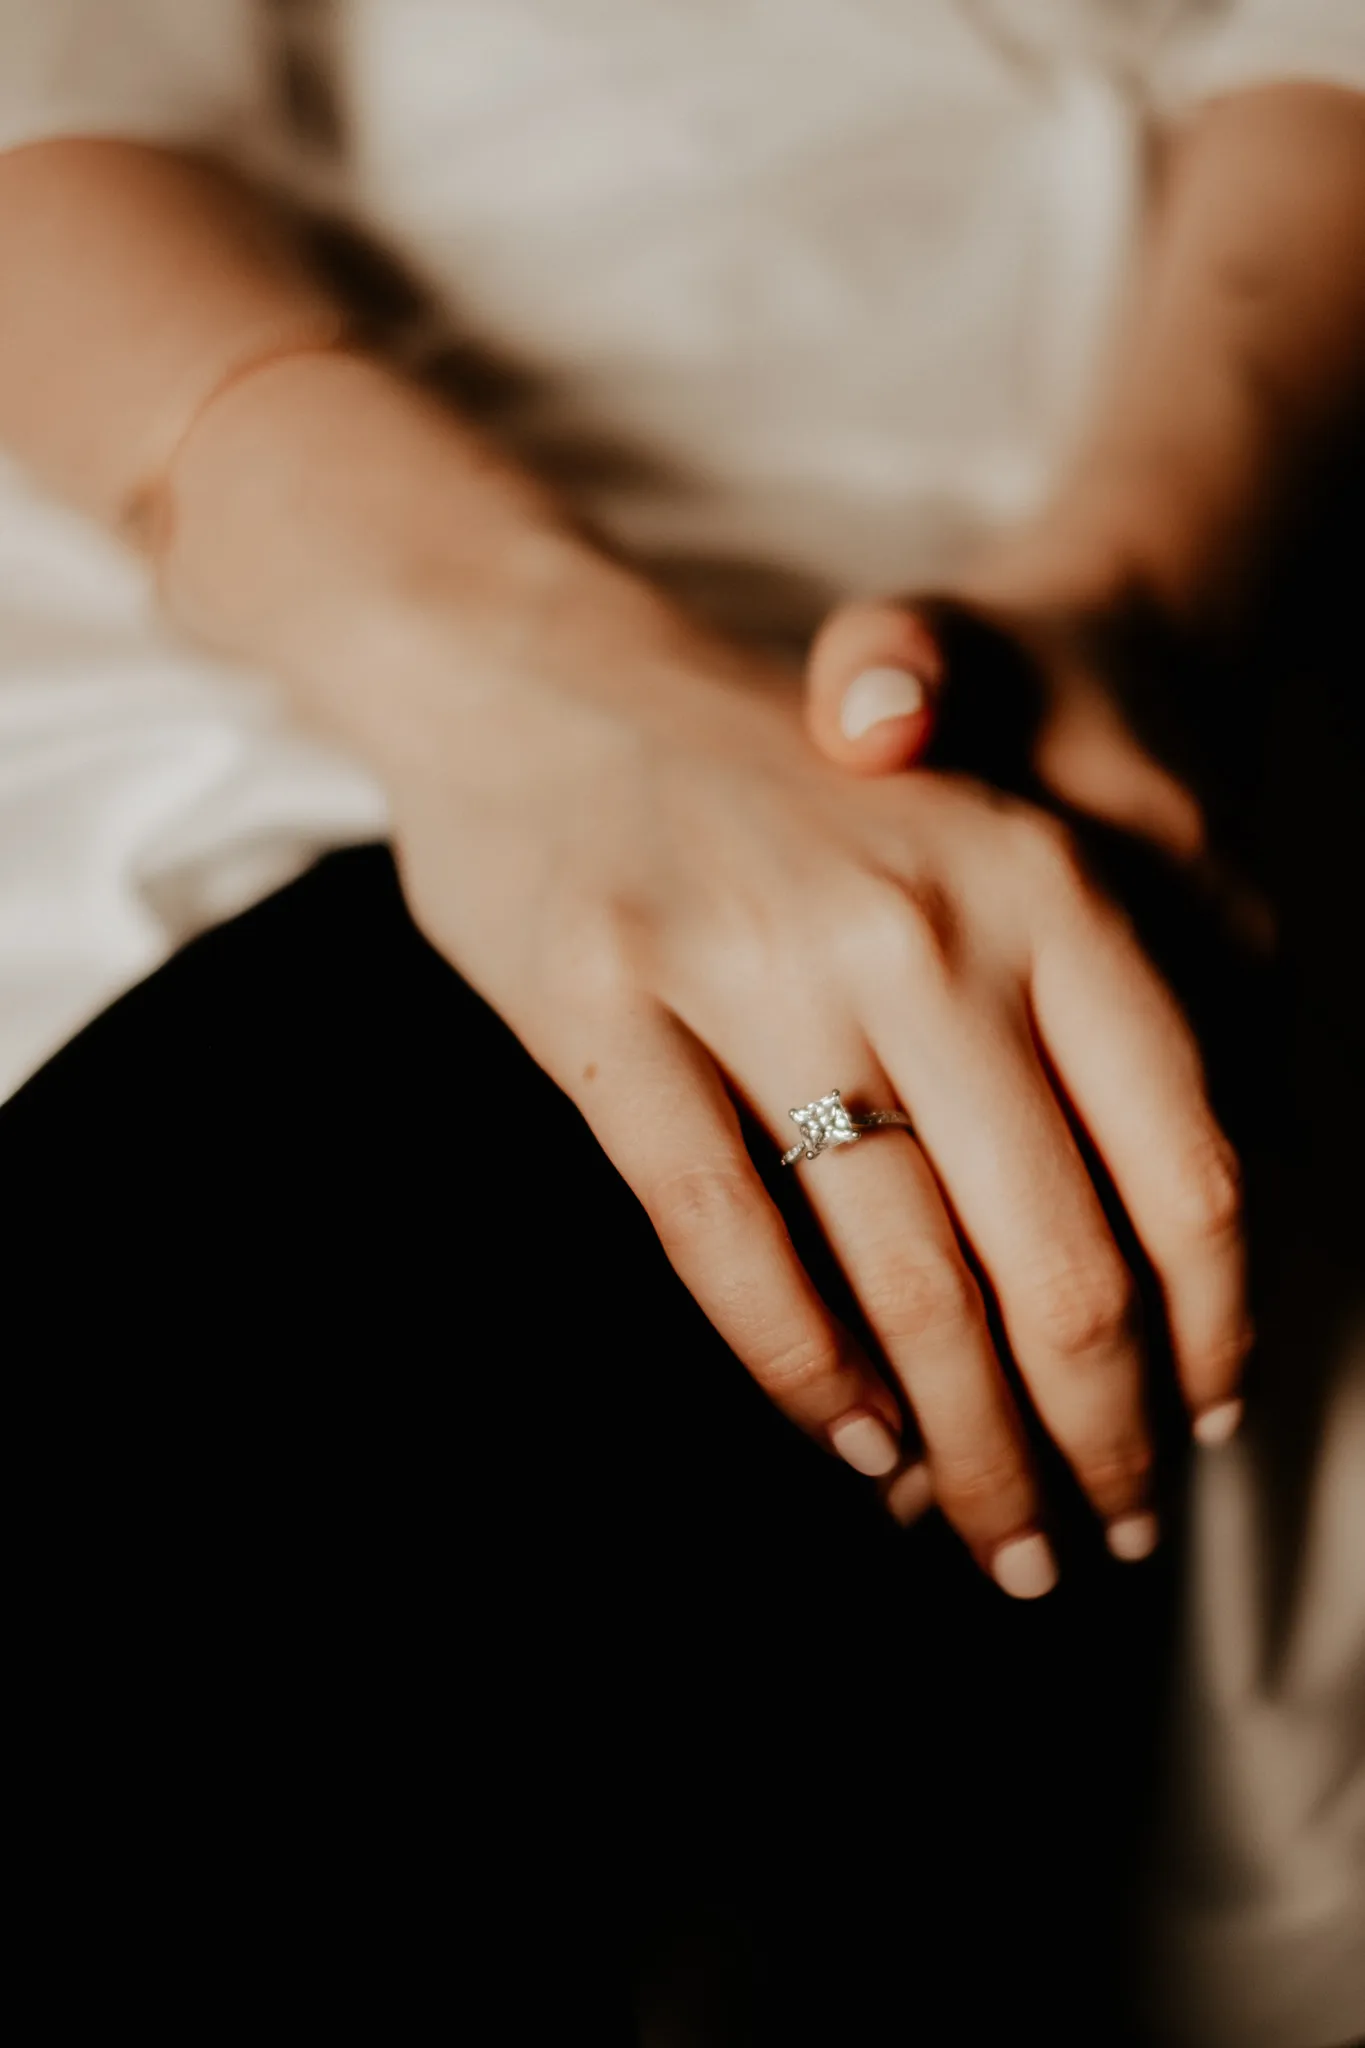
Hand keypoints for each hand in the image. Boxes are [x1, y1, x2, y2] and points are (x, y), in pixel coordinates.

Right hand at [384, 546, 1247, 1593]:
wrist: (545, 677)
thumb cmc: (777, 794)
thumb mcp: (965, 857)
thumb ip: (1065, 1038)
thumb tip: (1144, 1298)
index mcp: (1042, 882)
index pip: (1186, 1165)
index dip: (1209, 1330)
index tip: (1199, 1428)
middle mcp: (918, 924)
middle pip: (1055, 1261)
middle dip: (1090, 1438)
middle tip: (1092, 1536)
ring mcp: (754, 966)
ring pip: (904, 1282)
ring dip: (961, 1449)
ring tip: (988, 1533)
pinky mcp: (608, 1010)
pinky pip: (729, 1243)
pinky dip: (803, 1372)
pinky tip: (849, 1441)